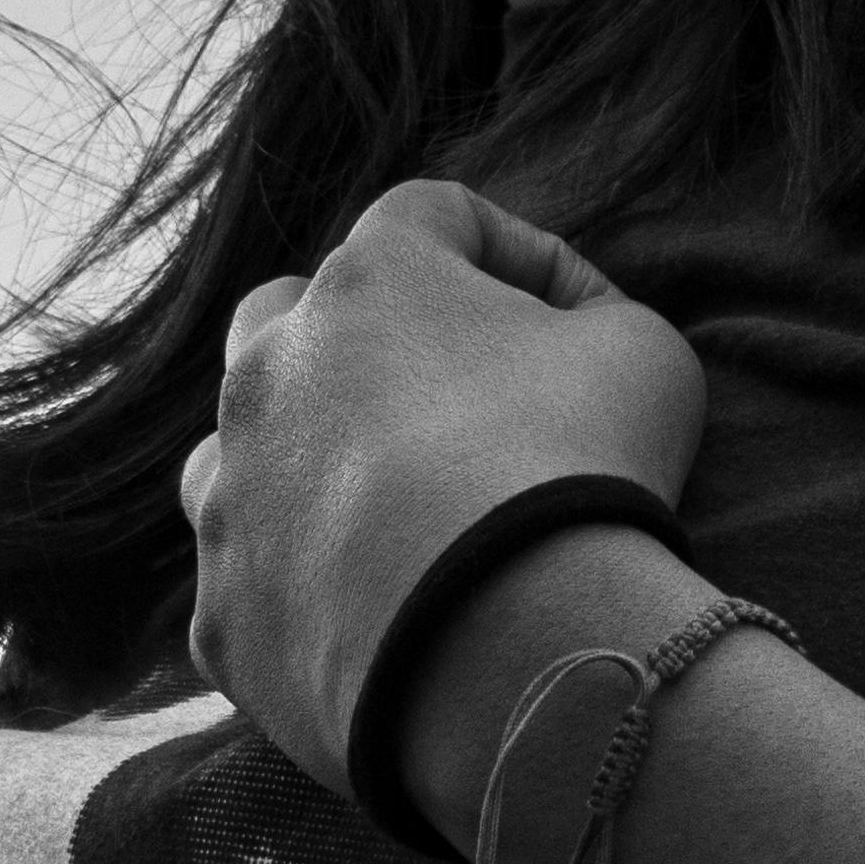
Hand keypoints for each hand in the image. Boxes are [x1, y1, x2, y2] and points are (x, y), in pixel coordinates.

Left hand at [181, 181, 707, 790]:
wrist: (513, 647)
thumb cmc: (583, 471)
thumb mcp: (643, 353)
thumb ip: (594, 317)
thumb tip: (569, 339)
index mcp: (368, 281)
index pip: (432, 216)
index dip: (515, 253)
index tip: (573, 320)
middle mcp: (269, 370)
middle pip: (289, 314)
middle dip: (362, 340)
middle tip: (445, 400)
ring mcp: (229, 491)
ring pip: (238, 449)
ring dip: (301, 462)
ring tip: (383, 512)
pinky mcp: (221, 608)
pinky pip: (252, 581)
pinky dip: (305, 589)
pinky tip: (374, 616)